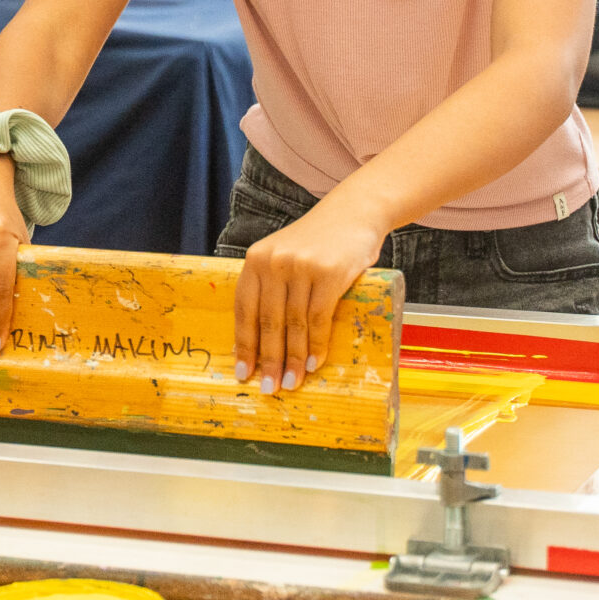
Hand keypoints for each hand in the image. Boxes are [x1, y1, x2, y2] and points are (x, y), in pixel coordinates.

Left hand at [235, 205, 384, 394]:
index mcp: (256, 259)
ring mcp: (300, 267)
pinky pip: (318, 318)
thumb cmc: (319, 241)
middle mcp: (273, 262)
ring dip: (292, 359)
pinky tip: (313, 363)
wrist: (354, 212)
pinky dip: (316, 345)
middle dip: (267, 360)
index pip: (244, 309)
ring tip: (291, 382)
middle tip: (269, 387)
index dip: (244, 344)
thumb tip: (263, 340)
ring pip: (293, 324)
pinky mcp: (328, 273)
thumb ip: (272, 287)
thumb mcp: (284, 256)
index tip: (243, 372)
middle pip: (267, 321)